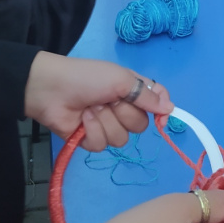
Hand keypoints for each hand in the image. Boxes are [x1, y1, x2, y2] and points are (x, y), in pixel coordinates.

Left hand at [24, 52, 171, 150]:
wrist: (53, 89)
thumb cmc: (89, 78)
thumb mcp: (121, 79)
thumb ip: (147, 96)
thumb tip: (170, 108)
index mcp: (133, 90)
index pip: (157, 102)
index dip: (161, 110)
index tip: (161, 116)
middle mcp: (123, 108)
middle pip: (140, 125)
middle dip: (124, 114)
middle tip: (108, 101)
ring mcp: (107, 124)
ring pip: (121, 138)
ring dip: (105, 122)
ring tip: (91, 108)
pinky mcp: (91, 139)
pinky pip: (102, 145)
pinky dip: (92, 131)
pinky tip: (82, 120)